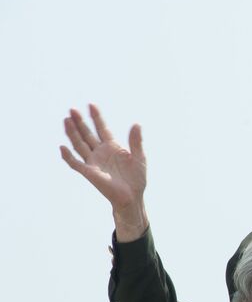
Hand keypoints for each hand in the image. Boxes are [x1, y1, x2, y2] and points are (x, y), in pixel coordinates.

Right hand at [61, 105, 148, 240]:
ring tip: (66, 120)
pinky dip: (68, 156)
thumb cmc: (136, 178)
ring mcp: (93, 162)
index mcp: (112, 147)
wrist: (132, 197)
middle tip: (72, 109)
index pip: (101, 128)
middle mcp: (100, 152)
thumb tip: (137, 124)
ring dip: (72, 133)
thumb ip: (136, 141)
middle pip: (87, 134)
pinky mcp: (89, 172)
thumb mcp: (139, 158)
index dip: (96, 117)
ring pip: (79, 144)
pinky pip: (75, 163)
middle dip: (80, 122)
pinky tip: (62, 147)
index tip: (91, 105)